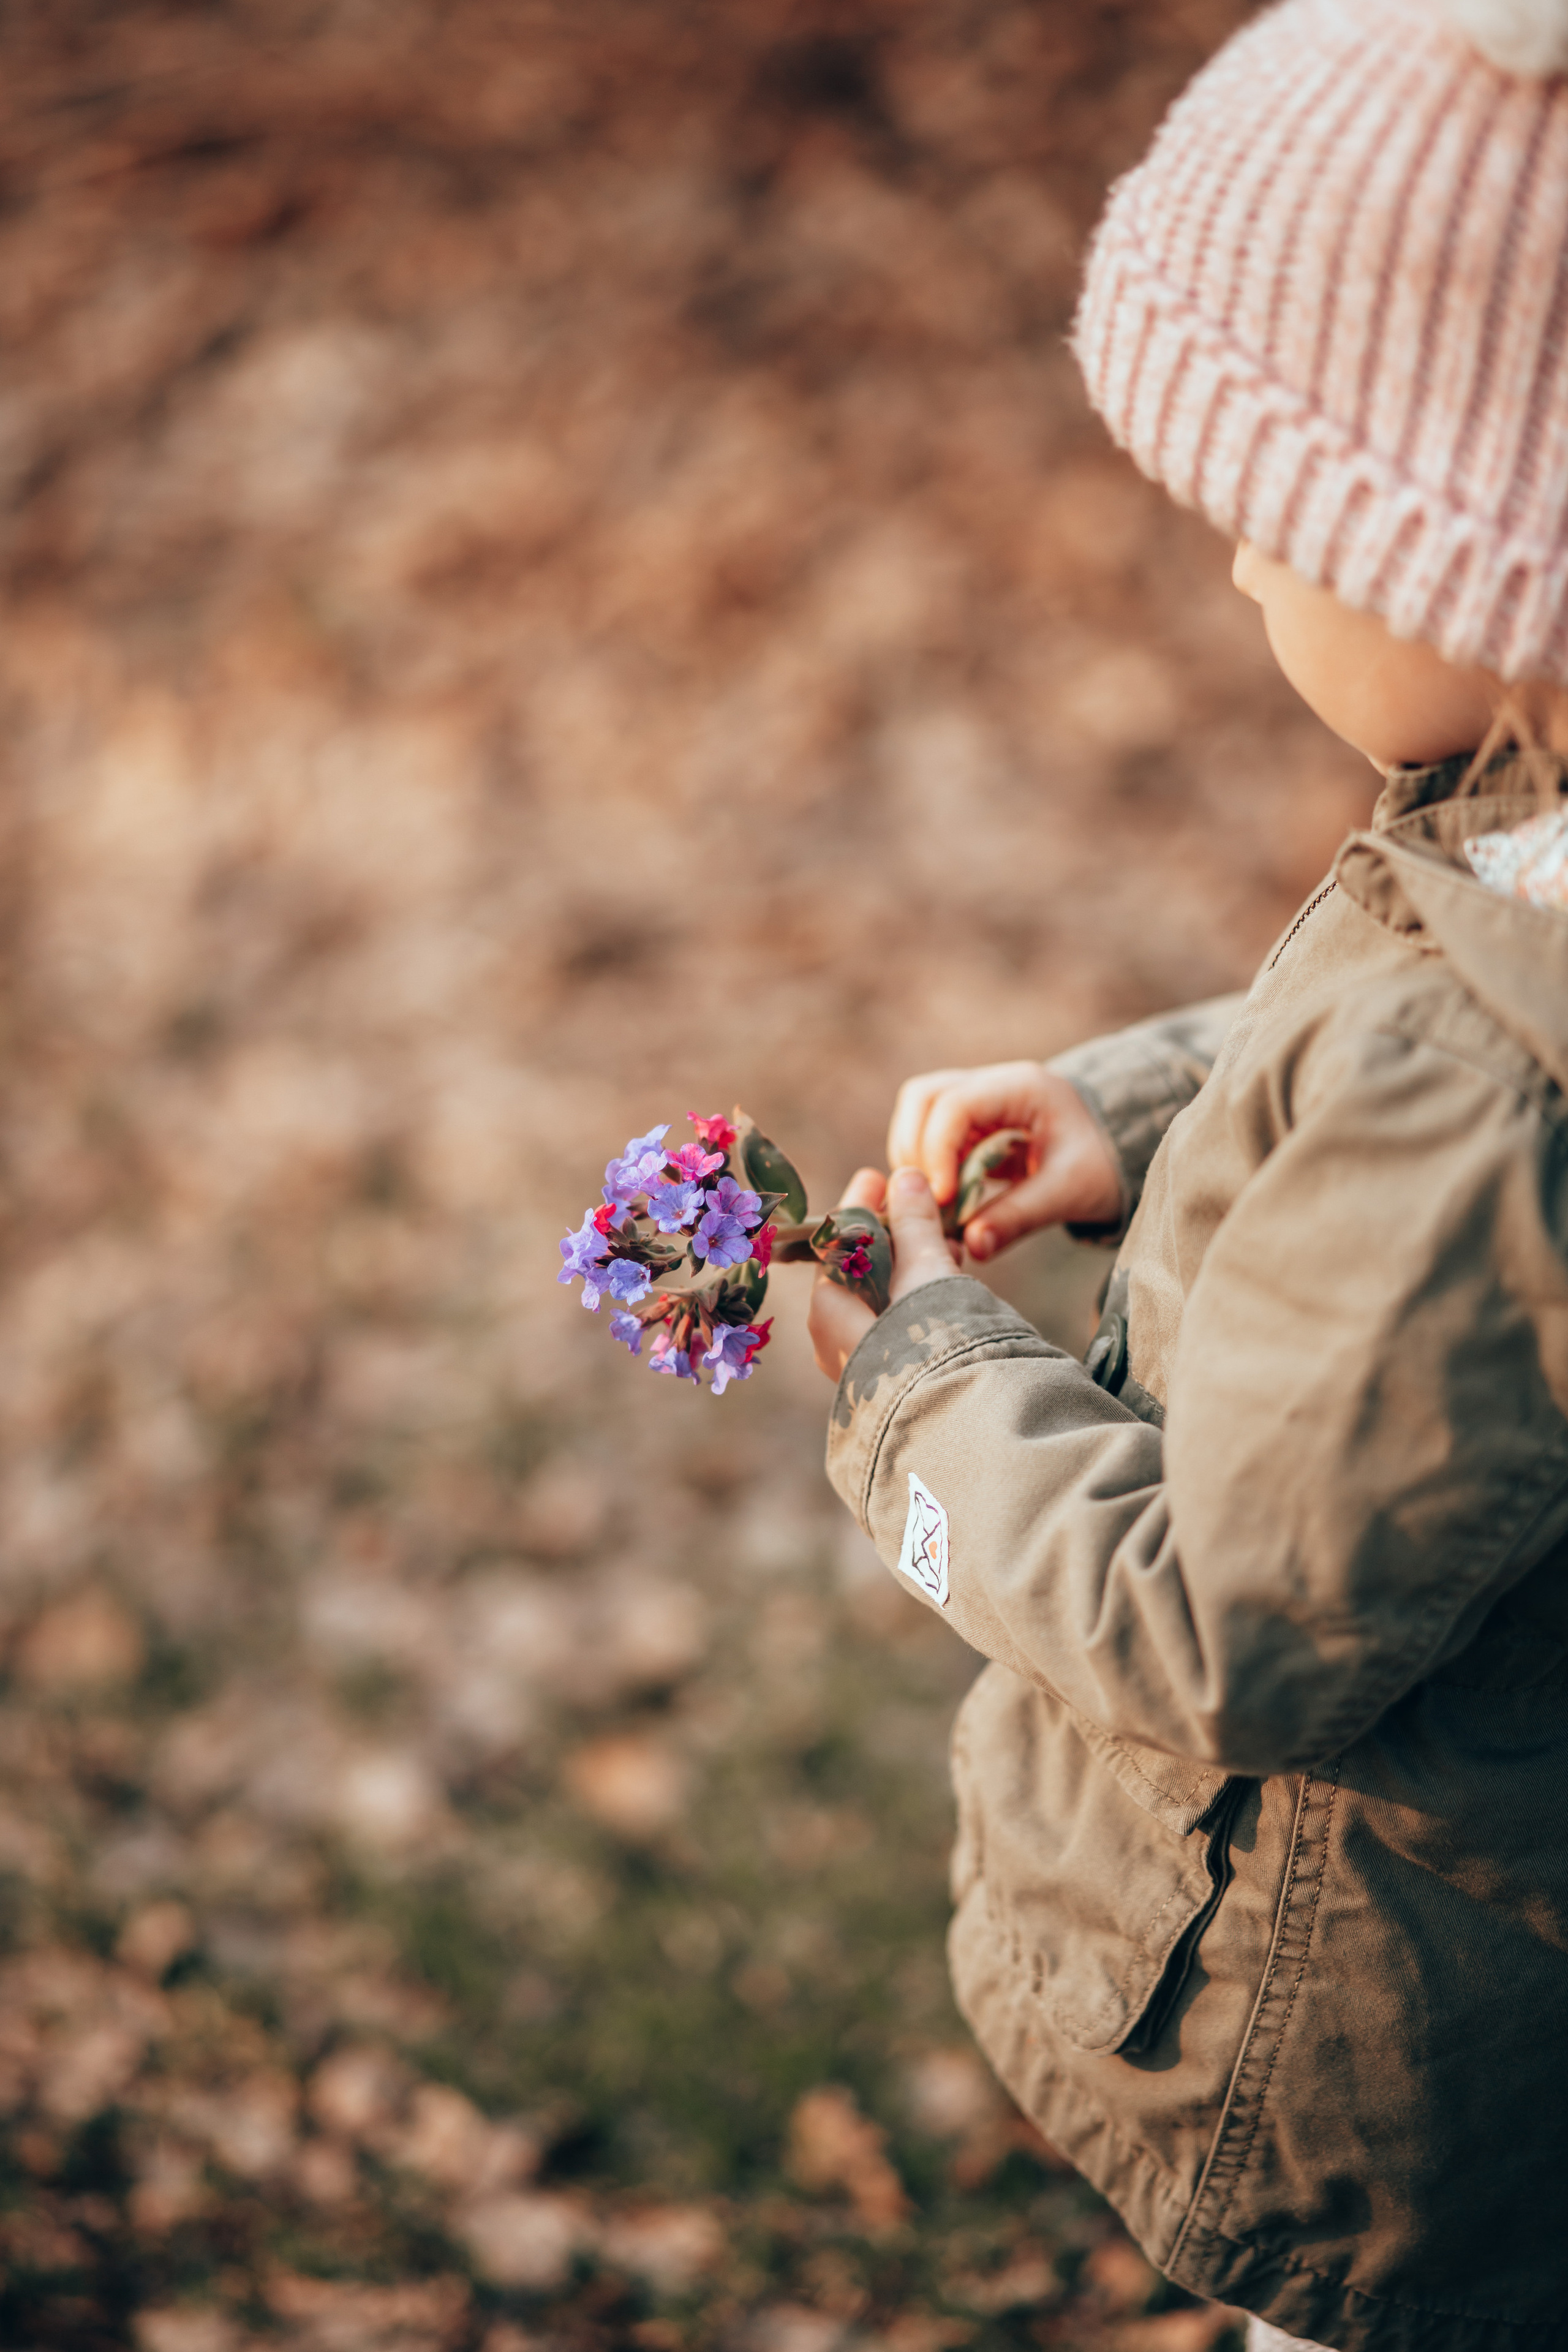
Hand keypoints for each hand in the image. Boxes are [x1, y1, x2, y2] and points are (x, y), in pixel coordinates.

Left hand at [808, 1167, 959, 1381]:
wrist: (958, 1415)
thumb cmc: (930, 1337)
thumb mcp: (924, 1268)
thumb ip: (913, 1222)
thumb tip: (906, 1178)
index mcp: (826, 1310)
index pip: (836, 1244)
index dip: (861, 1205)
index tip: (878, 1176)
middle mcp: (834, 1341)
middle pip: (860, 1270)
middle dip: (894, 1235)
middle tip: (921, 1207)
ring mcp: (862, 1363)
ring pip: (883, 1296)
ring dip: (912, 1263)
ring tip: (948, 1243)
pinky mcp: (891, 1378)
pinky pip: (897, 1320)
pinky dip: (917, 1294)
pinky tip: (947, 1278)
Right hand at [886, 1060, 1121, 1258]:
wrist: (1119, 1151)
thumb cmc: (1101, 1163)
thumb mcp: (1067, 1191)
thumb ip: (1018, 1217)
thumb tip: (970, 1245)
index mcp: (1022, 1087)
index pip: (955, 1105)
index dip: (937, 1151)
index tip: (944, 1198)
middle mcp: (993, 1083)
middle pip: (923, 1096)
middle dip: (916, 1149)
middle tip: (932, 1199)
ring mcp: (979, 1099)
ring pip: (919, 1112)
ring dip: (916, 1156)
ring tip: (939, 1201)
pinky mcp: (972, 1123)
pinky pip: (930, 1134)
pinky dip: (929, 1165)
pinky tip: (947, 1198)